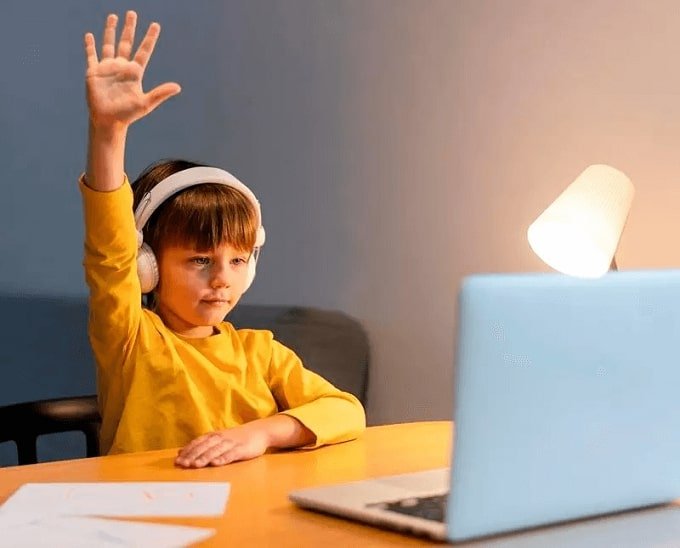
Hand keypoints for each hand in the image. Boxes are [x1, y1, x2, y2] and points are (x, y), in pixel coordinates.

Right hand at [84, 10, 180, 128]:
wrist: (109, 121)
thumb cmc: (128, 114)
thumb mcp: (146, 103)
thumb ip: (160, 93)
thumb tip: (178, 87)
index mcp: (135, 72)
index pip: (144, 51)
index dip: (149, 38)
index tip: (156, 25)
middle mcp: (122, 67)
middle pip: (127, 42)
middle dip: (130, 28)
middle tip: (132, 13)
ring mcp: (108, 68)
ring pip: (109, 44)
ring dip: (111, 30)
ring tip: (113, 16)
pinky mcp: (94, 72)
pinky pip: (92, 55)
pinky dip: (90, 45)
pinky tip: (89, 35)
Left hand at [175, 425, 269, 467]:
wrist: (259, 431)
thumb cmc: (236, 438)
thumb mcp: (217, 439)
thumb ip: (200, 445)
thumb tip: (180, 452)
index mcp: (213, 436)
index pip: (197, 443)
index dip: (187, 451)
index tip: (177, 461)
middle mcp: (221, 438)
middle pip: (204, 447)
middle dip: (192, 456)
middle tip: (182, 464)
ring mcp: (231, 443)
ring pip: (215, 450)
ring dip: (205, 458)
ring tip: (195, 465)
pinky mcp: (241, 449)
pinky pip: (231, 454)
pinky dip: (223, 459)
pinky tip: (216, 464)